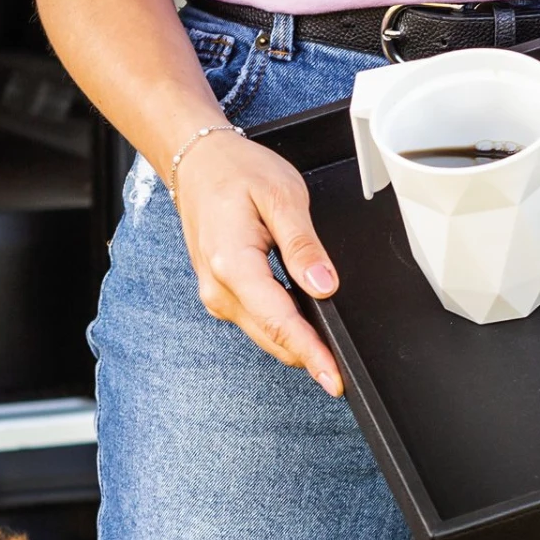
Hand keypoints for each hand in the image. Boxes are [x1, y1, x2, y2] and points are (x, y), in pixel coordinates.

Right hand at [173, 133, 344, 395]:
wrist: (197, 162)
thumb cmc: (237, 171)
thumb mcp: (283, 196)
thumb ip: (304, 245)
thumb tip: (325, 286)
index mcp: (232, 264)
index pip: (279, 322)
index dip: (311, 353)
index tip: (334, 377)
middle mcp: (219, 288)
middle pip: (272, 337)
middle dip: (308, 359)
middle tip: (341, 377)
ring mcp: (217, 294)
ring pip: (264, 335)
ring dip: (296, 347)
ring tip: (330, 357)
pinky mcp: (222, 293)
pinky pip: (258, 321)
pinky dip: (283, 330)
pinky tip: (307, 329)